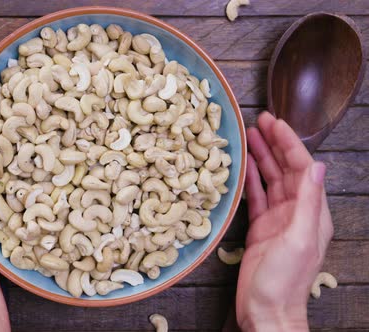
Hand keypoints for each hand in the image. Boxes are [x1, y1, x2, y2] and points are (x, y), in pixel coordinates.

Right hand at [236, 112, 332, 330]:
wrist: (266, 310)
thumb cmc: (285, 280)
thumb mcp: (300, 238)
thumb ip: (308, 202)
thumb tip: (316, 165)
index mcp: (313, 212)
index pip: (302, 168)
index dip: (289, 143)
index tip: (275, 123)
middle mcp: (297, 212)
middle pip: (286, 170)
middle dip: (274, 144)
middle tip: (259, 121)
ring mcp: (277, 220)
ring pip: (269, 180)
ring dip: (261, 158)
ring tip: (248, 136)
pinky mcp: (259, 229)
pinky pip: (255, 197)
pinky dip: (249, 180)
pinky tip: (242, 166)